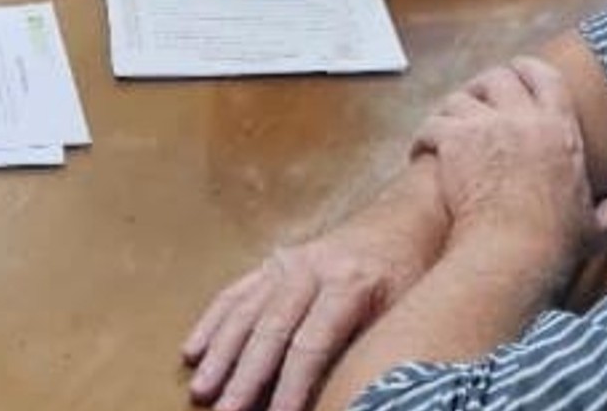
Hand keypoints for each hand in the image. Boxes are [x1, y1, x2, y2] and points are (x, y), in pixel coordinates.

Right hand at [180, 175, 448, 410]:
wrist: (409, 215)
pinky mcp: (274, 262)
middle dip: (245, 376)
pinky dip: (213, 322)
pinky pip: (236, 292)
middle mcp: (311, 269)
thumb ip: (370, 342)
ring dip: (221, 355)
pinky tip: (193, 350)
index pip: (312, 344)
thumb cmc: (414, 271)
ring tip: (202, 390)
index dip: (293, 384)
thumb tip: (347, 387)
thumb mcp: (409, 308)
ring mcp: (287, 262)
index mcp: (350, 283)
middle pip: (270, 331)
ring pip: (246, 313)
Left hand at [413, 58, 606, 268]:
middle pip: (497, 78)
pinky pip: (431, 124)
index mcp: (559, 129)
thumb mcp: (595, 228)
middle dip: (482, 85)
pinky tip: (421, 149)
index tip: (515, 71)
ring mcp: (485, 126)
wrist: (514, 250)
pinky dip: (423, 136)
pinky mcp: (453, 140)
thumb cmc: (553, 242)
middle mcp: (522, 119)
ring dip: (450, 111)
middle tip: (473, 100)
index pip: (545, 77)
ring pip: (458, 99)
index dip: (526, 69)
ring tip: (445, 127)